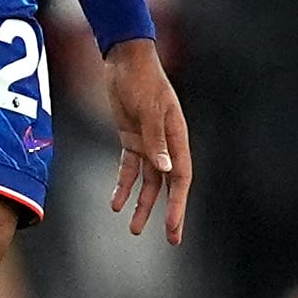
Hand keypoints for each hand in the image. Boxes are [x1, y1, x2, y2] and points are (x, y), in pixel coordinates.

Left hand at [101, 36, 191, 243]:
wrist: (124, 58)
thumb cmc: (140, 79)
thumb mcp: (146, 110)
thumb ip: (155, 140)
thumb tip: (166, 169)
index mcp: (177, 136)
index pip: (181, 177)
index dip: (178, 204)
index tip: (174, 227)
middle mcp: (166, 143)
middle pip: (169, 185)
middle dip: (169, 213)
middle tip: (172, 239)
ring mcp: (149, 142)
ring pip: (148, 181)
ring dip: (141, 204)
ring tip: (134, 228)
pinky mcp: (132, 138)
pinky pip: (129, 168)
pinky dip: (123, 185)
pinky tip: (115, 203)